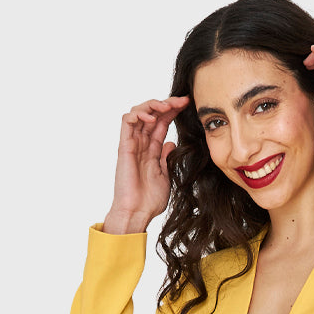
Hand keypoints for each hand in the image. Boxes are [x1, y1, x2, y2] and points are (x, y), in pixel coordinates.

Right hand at [108, 95, 191, 222]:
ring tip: (167, 106)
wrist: (138, 212)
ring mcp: (132, 144)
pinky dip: (138, 114)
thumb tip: (171, 143)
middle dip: (168, 103)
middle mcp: (141, 143)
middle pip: (153, 114)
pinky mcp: (124, 146)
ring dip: (153, 104)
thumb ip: (166, 158)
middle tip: (182, 100)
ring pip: (139, 112)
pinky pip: (127, 121)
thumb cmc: (149, 200)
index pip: (162, 122)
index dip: (173, 111)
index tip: (188, 104)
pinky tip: (152, 118)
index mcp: (151, 149)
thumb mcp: (165, 175)